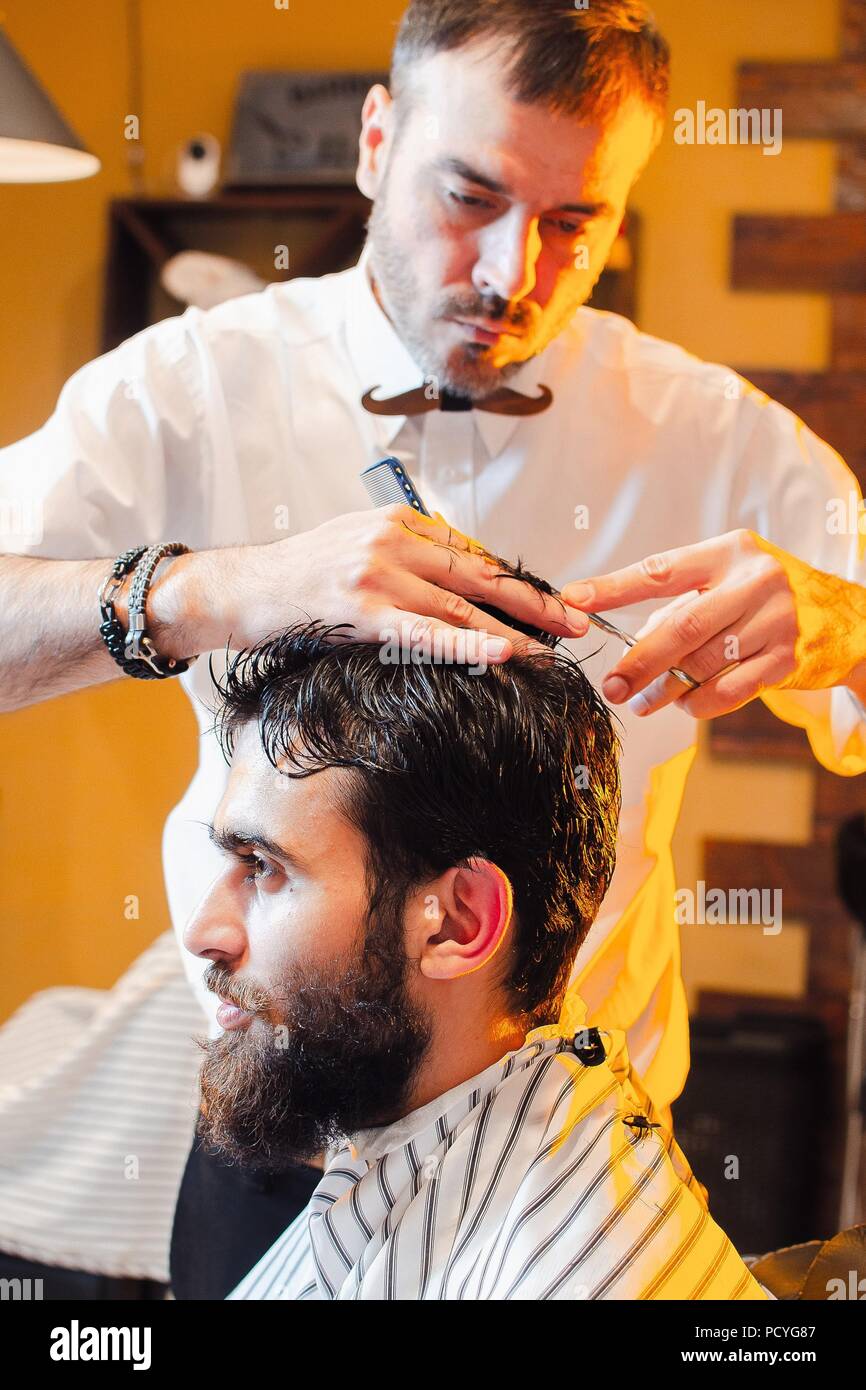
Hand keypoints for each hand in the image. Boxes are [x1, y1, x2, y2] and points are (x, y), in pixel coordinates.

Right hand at [152, 504, 588, 661]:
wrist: (240, 588)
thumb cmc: (299, 578)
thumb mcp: (359, 551)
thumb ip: (407, 561)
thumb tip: (457, 589)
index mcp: (400, 521)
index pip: (474, 555)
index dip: (517, 582)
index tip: (553, 603)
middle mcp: (394, 538)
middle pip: (480, 575)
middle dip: (535, 602)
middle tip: (578, 622)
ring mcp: (378, 571)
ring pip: (461, 606)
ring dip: (514, 631)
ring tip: (554, 650)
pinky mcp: (361, 607)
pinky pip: (425, 631)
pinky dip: (467, 642)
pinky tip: (501, 652)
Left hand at [560, 528, 865, 718]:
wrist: (838, 617)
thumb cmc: (758, 598)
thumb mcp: (724, 582)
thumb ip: (680, 606)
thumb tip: (625, 648)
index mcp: (727, 552)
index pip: (660, 570)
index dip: (614, 588)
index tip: (574, 600)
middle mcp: (754, 580)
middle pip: (681, 626)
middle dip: (637, 661)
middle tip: (610, 686)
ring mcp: (774, 620)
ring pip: (703, 664)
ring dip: (664, 689)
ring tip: (640, 701)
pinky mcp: (785, 659)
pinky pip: (728, 690)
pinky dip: (698, 702)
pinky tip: (685, 703)